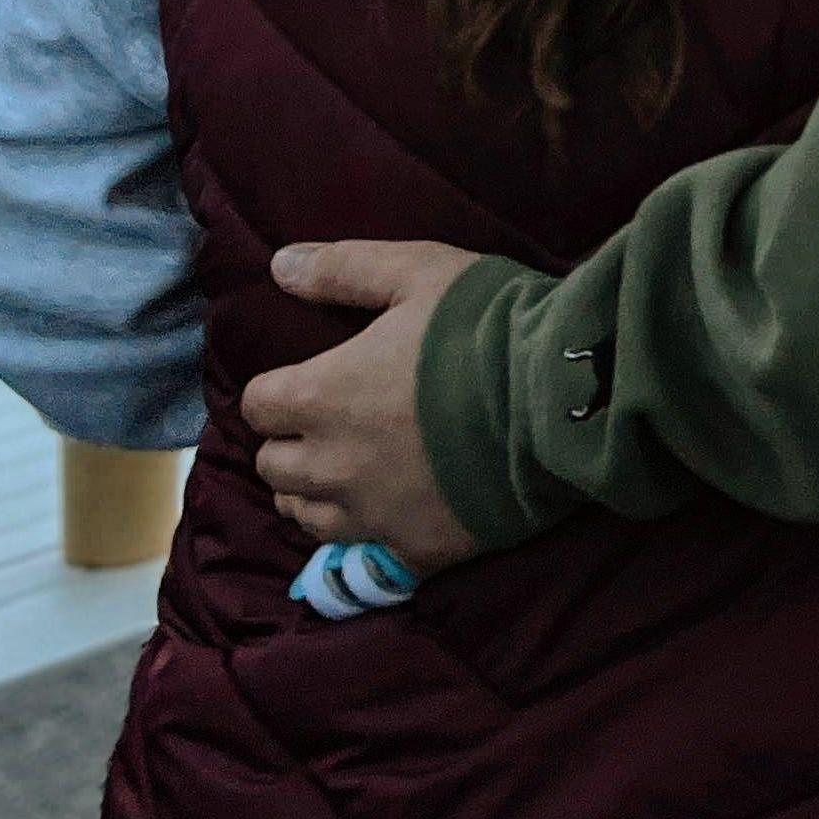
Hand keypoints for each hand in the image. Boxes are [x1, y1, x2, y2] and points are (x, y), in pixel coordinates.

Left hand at [239, 240, 485, 575]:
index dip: (280, 390)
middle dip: (293, 441)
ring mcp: (370, 514)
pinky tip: (391, 505)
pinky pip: (361, 552)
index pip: (258, 406)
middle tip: (333, 421)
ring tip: (351, 466)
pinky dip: (365, 529)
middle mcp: (332, 464)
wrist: (560, 397)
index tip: (311, 379)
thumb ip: (342, 269)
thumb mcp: (417, 272)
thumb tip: (279, 266)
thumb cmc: (485, 323)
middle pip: (274, 467)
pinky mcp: (413, 549)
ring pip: (305, 515)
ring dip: (315, 491)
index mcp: (323, 395)